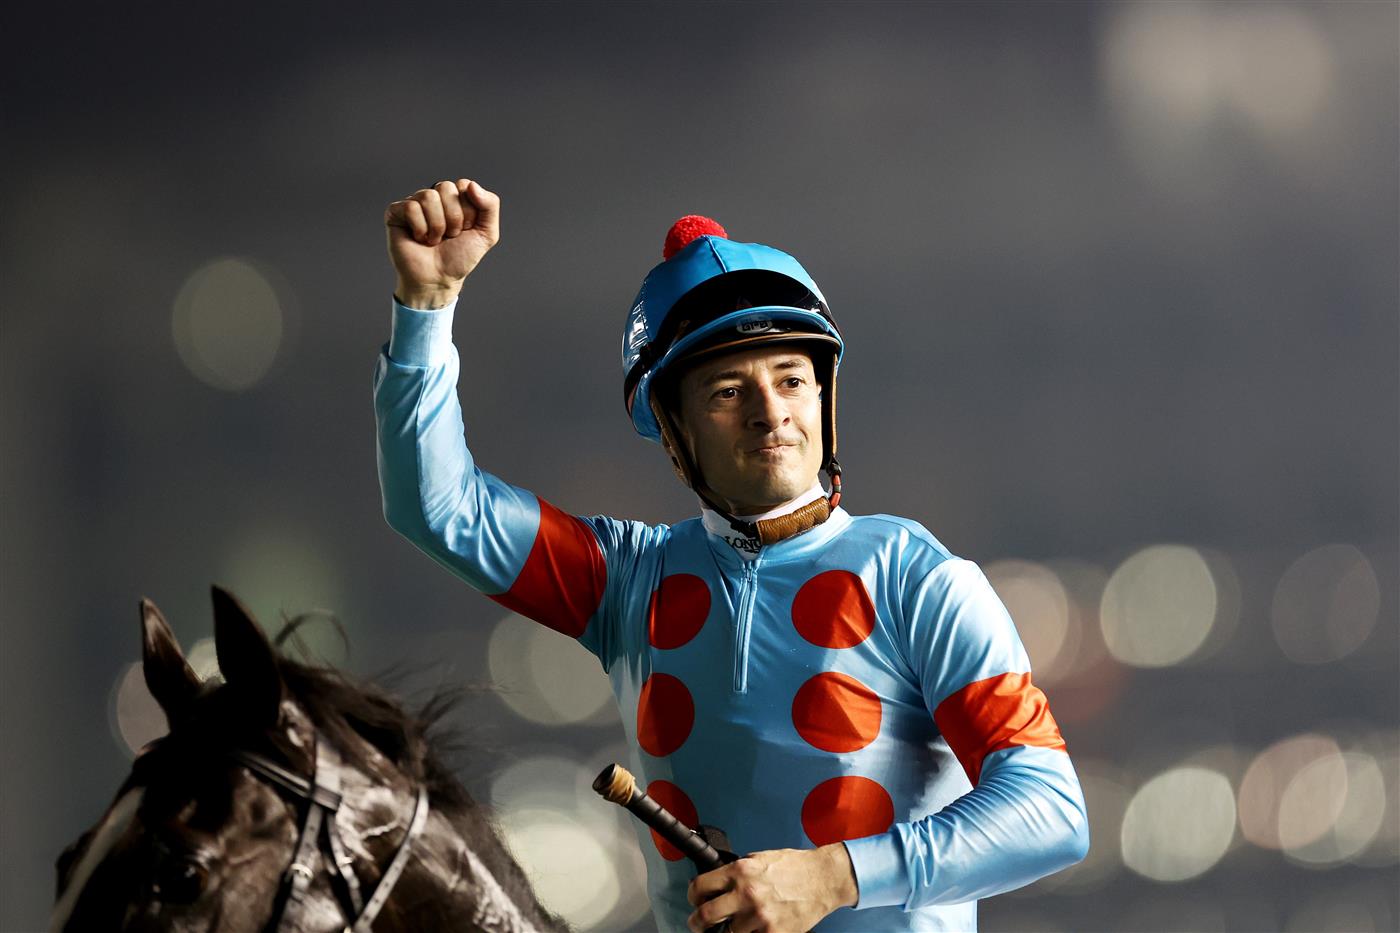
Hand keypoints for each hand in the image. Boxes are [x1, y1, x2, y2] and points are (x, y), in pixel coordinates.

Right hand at [384, 178, 499, 308]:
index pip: (464, 185)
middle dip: (453, 218)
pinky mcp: (396, 212)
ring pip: (429, 196)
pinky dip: (420, 228)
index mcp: (454, 198)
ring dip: (437, 226)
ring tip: (434, 239)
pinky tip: (419, 238)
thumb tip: (472, 185)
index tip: (465, 229)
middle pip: (445, 188)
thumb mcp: (487, 234)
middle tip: (449, 235)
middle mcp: (434, 197)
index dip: (468, 211)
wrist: (438, 279)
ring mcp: (414, 203)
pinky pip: (411, 207)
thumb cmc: (459, 257)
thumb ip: (490, 205)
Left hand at [686, 844, 856, 932]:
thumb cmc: (795, 867)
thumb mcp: (759, 859)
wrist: (823, 878)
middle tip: (698, 924)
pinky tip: (755, 928)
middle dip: (697, 922)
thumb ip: (737, 873)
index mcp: (741, 871)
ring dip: (730, 930)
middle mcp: (747, 894)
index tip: (695, 900)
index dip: (693, 896)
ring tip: (737, 924)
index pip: (700, 886)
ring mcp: (759, 917)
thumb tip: (717, 884)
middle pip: (705, 916)